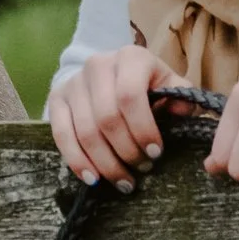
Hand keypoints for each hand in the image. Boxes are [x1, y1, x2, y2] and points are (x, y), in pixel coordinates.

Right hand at [48, 46, 192, 192]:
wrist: (109, 73)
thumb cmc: (146, 84)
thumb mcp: (168, 84)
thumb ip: (181, 95)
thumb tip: (181, 110)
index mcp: (130, 58)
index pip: (130, 96)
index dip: (142, 129)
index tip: (155, 153)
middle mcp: (98, 65)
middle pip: (107, 118)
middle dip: (126, 151)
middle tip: (142, 169)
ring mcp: (74, 82)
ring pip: (85, 132)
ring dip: (106, 163)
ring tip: (124, 181)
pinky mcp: (57, 99)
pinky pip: (62, 135)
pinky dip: (77, 161)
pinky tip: (92, 178)